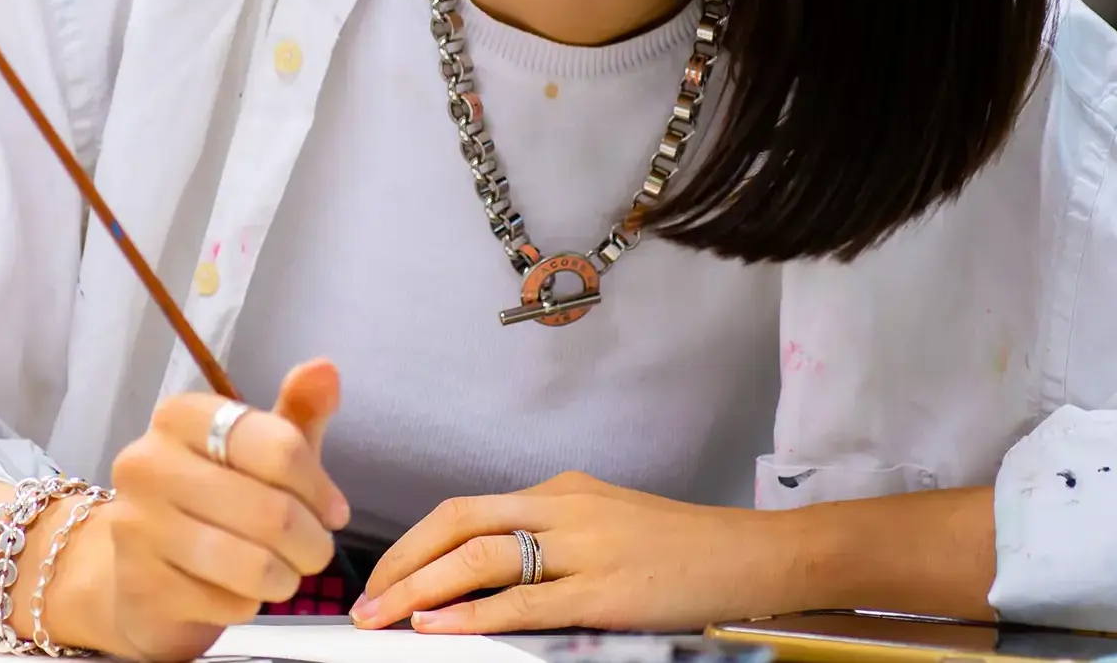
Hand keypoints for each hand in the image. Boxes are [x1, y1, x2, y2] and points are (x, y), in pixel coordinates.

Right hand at [96, 359, 352, 661]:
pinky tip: (235, 590)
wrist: (137, 572)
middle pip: (273, 511)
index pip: (279, 446)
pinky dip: (249, 603)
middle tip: (312, 549)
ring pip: (256, 564)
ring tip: (283, 571)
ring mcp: (138, 527)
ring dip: (287, 576)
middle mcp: (148, 463)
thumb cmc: (210, 502)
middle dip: (312, 541)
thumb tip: (325, 369)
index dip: (318, 487)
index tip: (330, 509)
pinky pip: (231, 603)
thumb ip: (296, 412)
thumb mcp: (257, 453)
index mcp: (180, 417)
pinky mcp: (141, 587)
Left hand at [352, 471, 810, 634]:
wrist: (753, 556)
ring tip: (383, 617)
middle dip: (400, 563)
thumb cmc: (682, 549)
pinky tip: (438, 625)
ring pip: (480, 557)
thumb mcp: (606, 524)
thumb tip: (489, 567)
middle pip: (456, 523)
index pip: (463, 509)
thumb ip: (551, 536)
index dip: (413, 542)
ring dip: (420, 588)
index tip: (380, 575)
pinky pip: (523, 601)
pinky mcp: (605, 591)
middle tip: (363, 601)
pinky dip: (473, 613)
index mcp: (558, 492)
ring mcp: (583, 548)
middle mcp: (562, 509)